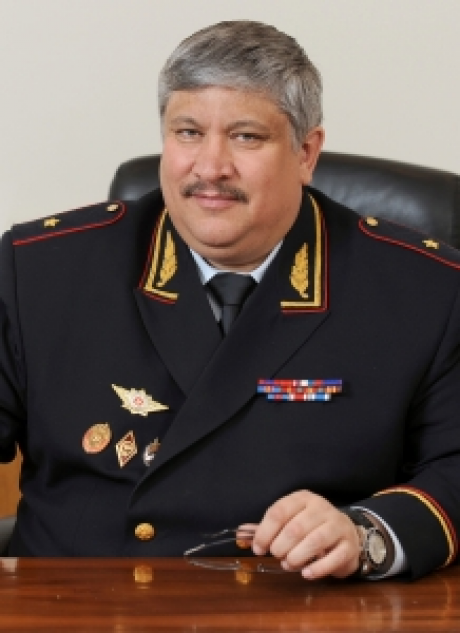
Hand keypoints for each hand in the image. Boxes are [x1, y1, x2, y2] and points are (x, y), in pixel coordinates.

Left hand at [241, 490, 360, 578]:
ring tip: (289, 564)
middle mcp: (321, 508)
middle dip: (280, 547)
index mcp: (303, 498)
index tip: (258, 548)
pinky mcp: (348, 545)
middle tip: (277, 556)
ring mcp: (338, 525)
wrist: (346, 533)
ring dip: (296, 558)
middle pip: (295, 528)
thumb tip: (240, 535)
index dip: (264, 532)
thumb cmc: (311, 527)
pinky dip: (316, 569)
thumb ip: (267, 528)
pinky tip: (306, 573)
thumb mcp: (290, 520)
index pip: (279, 512)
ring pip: (314, 542)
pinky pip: (333, 558)